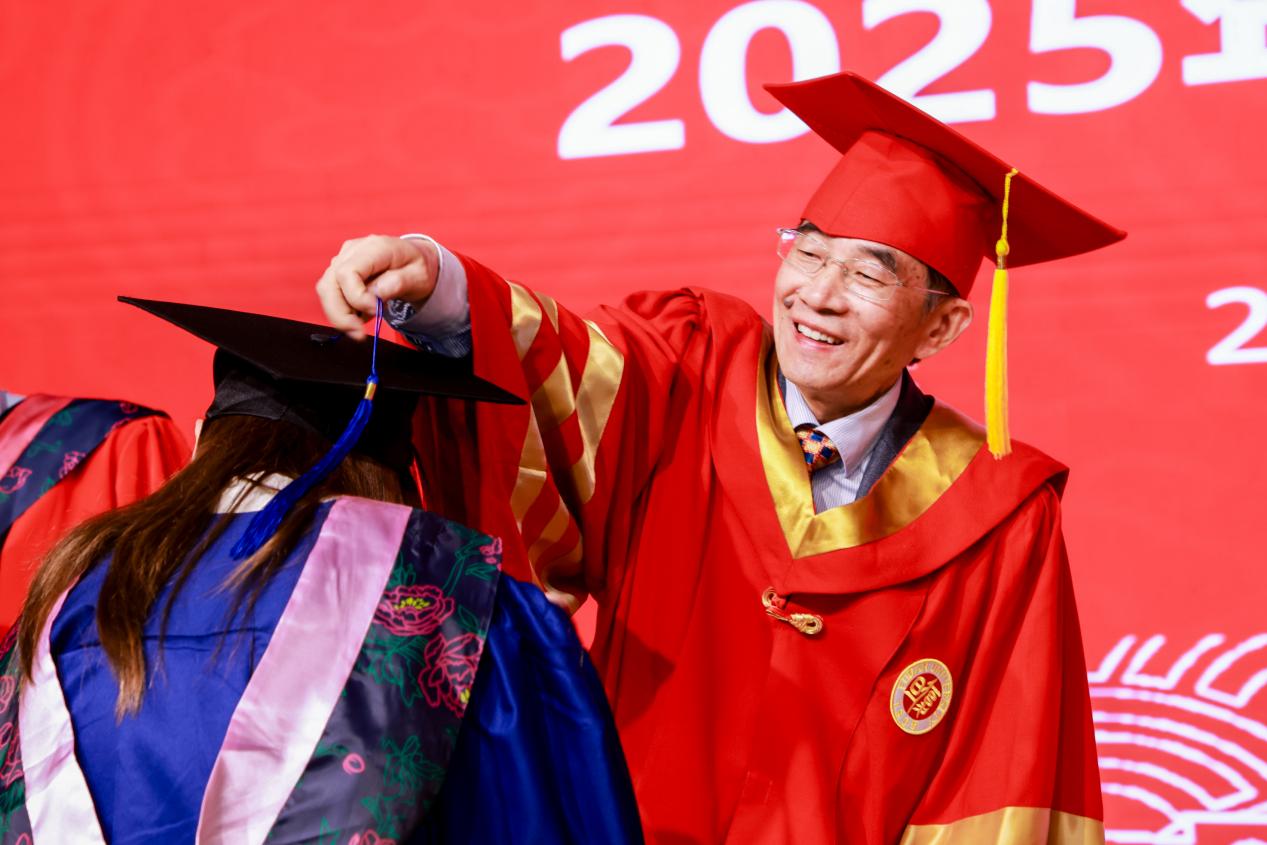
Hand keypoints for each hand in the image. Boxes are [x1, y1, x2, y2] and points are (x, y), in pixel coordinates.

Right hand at [315, 235, 438, 339]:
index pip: (348, 272)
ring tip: (362, 325)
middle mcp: (353, 250)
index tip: (375, 311)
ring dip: (339, 315)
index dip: (356, 297)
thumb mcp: (419, 277)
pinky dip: (342, 311)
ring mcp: (343, 259)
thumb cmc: (417, 268)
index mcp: (375, 247)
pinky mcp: (339, 271)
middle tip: (358, 334)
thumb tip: (376, 293)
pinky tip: (361, 316)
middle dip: (341, 314)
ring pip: (326, 290)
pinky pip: (331, 294)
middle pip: (330, 283)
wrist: (414, 263)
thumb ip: (399, 283)